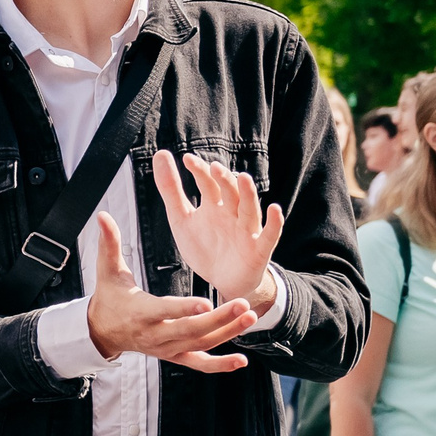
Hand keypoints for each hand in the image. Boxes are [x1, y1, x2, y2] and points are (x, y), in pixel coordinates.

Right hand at [86, 212, 257, 371]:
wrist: (103, 331)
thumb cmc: (110, 297)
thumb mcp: (107, 270)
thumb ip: (109, 243)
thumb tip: (103, 216)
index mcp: (139, 312)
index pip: (163, 311)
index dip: (183, 308)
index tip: (205, 303)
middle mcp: (154, 334)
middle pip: (190, 330)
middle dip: (219, 319)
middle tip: (243, 304)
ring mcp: (166, 348)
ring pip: (200, 344)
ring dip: (227, 333)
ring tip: (250, 317)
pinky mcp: (174, 356)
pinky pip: (199, 363)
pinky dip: (220, 365)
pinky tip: (241, 361)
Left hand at [153, 150, 282, 311]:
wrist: (223, 281)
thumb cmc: (205, 246)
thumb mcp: (182, 219)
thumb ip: (171, 189)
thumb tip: (161, 154)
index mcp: (215, 205)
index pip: (209, 184)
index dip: (200, 172)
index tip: (187, 159)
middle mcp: (233, 213)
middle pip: (231, 193)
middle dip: (223, 180)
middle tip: (213, 167)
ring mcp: (247, 230)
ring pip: (249, 208)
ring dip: (247, 193)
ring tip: (243, 177)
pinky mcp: (259, 249)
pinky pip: (270, 234)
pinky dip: (274, 222)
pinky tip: (274, 209)